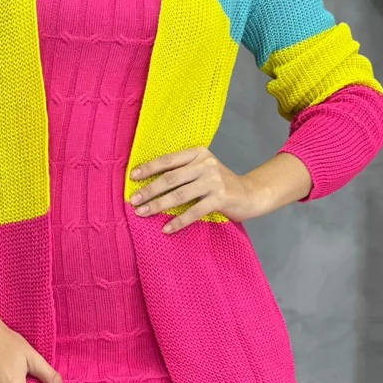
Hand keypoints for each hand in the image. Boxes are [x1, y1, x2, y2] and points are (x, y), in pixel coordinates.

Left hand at [129, 145, 256, 231]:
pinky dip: (178, 221)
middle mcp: (205, 164)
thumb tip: (149, 180)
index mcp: (198, 153)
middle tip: (133, 200)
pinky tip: (166, 228)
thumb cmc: (219, 182)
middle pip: (170, 178)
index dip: (148, 168)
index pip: (168, 160)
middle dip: (149, 190)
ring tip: (142, 213)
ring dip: (158, 205)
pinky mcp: (220, 198)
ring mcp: (214, 181)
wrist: (250, 193)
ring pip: (179, 195)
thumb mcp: (202, 168)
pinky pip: (194, 211)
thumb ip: (183, 170)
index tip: (132, 177)